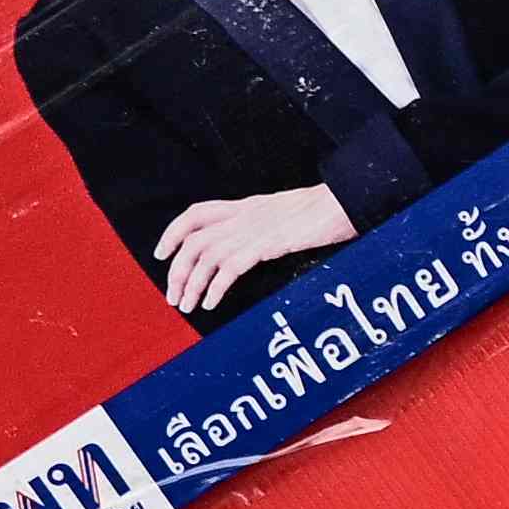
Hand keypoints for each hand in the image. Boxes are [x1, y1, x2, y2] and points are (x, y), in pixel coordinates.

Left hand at [151, 184, 354, 316]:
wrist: (347, 201)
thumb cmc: (325, 211)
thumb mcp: (286, 215)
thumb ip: (266, 226)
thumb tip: (255, 247)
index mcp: (246, 206)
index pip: (196, 213)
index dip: (172, 233)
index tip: (162, 255)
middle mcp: (243, 215)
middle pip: (193, 240)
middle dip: (177, 271)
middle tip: (174, 298)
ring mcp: (254, 229)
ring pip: (206, 256)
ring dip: (191, 284)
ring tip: (188, 306)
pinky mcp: (267, 243)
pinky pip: (230, 267)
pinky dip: (215, 287)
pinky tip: (211, 303)